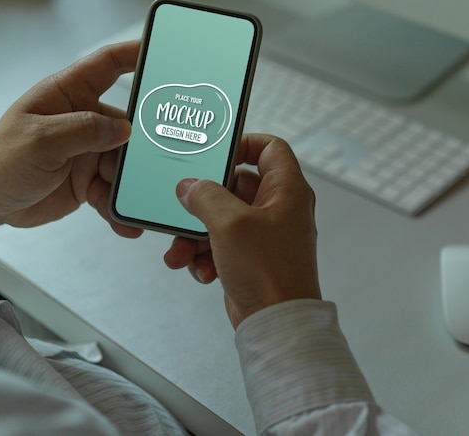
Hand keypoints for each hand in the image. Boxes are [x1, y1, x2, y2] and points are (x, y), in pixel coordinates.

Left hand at [0, 41, 142, 238]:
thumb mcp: (41, 141)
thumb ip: (85, 130)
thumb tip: (125, 129)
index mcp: (67, 95)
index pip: (106, 65)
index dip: (135, 54)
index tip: (163, 52)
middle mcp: (82, 120)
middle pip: (127, 124)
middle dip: (141, 143)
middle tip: (154, 159)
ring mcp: (87, 151)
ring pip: (124, 163)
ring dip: (128, 182)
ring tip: (129, 199)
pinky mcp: (89, 179)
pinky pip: (114, 190)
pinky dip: (118, 206)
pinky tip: (123, 221)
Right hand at [164, 134, 320, 327]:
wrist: (275, 325)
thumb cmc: (269, 274)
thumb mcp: (229, 224)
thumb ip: (205, 196)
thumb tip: (190, 187)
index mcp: (286, 190)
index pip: (270, 148)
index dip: (243, 144)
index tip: (216, 152)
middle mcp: (278, 209)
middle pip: (235, 186)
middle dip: (203, 203)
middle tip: (184, 208)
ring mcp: (265, 234)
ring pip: (222, 219)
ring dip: (196, 234)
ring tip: (181, 251)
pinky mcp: (252, 257)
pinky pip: (222, 244)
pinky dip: (206, 255)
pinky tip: (200, 270)